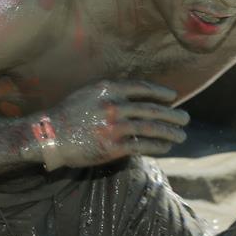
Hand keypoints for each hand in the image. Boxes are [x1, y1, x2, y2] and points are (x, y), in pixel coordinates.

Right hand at [31, 79, 188, 169]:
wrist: (50, 135)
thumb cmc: (68, 114)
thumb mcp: (88, 92)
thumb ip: (111, 92)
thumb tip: (138, 97)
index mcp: (108, 88)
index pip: (142, 88)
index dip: (160, 92)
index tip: (173, 97)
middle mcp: (114, 105)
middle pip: (152, 109)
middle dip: (172, 115)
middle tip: (185, 119)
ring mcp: (114, 127)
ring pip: (151, 129)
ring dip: (170, 133)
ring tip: (181, 135)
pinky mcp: (113, 147)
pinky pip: (142, 146)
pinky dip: (158, 146)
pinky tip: (166, 147)